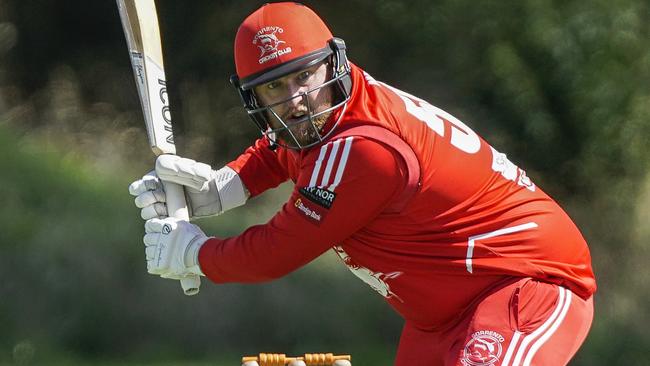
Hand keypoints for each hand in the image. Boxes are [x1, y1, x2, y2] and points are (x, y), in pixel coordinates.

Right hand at [129, 155, 248, 219]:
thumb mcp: (193, 170)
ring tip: (163, 208)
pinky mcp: (171, 217)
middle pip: (141, 199)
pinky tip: (166, 216)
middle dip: (147, 199)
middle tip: (160, 198)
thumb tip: (159, 168)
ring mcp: (166, 206)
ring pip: (147, 212)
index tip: (153, 187)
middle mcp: (161, 192)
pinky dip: (158, 221)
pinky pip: (158, 222)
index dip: (142, 186)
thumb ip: (178, 168)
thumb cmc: (206, 179)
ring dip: (151, 211)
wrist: (217, 195)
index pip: (143, 184)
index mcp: (161, 178)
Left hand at [143, 217, 208, 278]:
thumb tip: (163, 222)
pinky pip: (150, 264)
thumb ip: (172, 223)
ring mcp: (160, 252)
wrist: (203, 255)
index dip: (152, 228)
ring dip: (155, 252)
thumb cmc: (196, 240)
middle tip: (161, 243)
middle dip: (152, 240)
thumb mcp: (185, 225)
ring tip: (164, 254)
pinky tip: (162, 262)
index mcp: (166, 227)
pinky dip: (155, 264)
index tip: (156, 231)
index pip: (149, 225)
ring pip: (149, 252)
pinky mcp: (160, 265)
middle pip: (147, 239)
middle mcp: (161, 238)